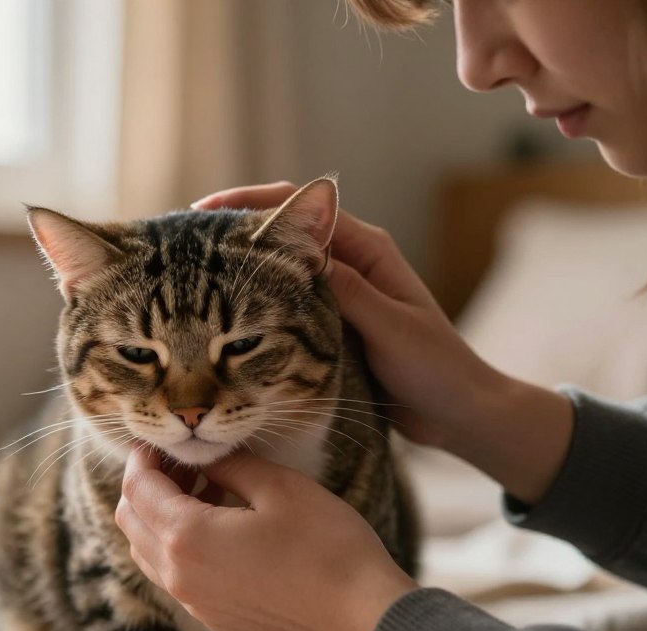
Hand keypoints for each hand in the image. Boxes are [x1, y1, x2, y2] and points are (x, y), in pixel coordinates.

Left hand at [115, 445, 416, 630]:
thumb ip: (229, 466)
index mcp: (185, 537)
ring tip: (204, 487)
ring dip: (161, 514)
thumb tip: (206, 457)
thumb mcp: (277, 486)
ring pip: (147, 549)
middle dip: (146, 484)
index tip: (161, 438)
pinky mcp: (214, 616)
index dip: (142, 456)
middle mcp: (178, 576)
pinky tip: (219, 522)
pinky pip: (173, 574)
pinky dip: (178, 542)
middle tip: (184, 460)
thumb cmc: (325, 546)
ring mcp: (194, 602)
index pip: (137, 488)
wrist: (362, 617)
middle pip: (131, 520)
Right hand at [193, 181, 493, 448]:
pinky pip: (289, 297)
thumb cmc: (435, 368)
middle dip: (239, 228)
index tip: (206, 212)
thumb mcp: (390, 329)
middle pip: (286, 228)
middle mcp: (353, 263)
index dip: (253, 203)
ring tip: (197, 271)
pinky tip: (229, 309)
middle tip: (189, 243)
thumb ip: (348, 291)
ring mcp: (342, 290)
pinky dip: (260, 295)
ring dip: (246, 261)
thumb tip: (300, 251)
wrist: (457, 410)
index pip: (303, 208)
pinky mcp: (335, 319)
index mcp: (369, 251)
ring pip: (283, 263)